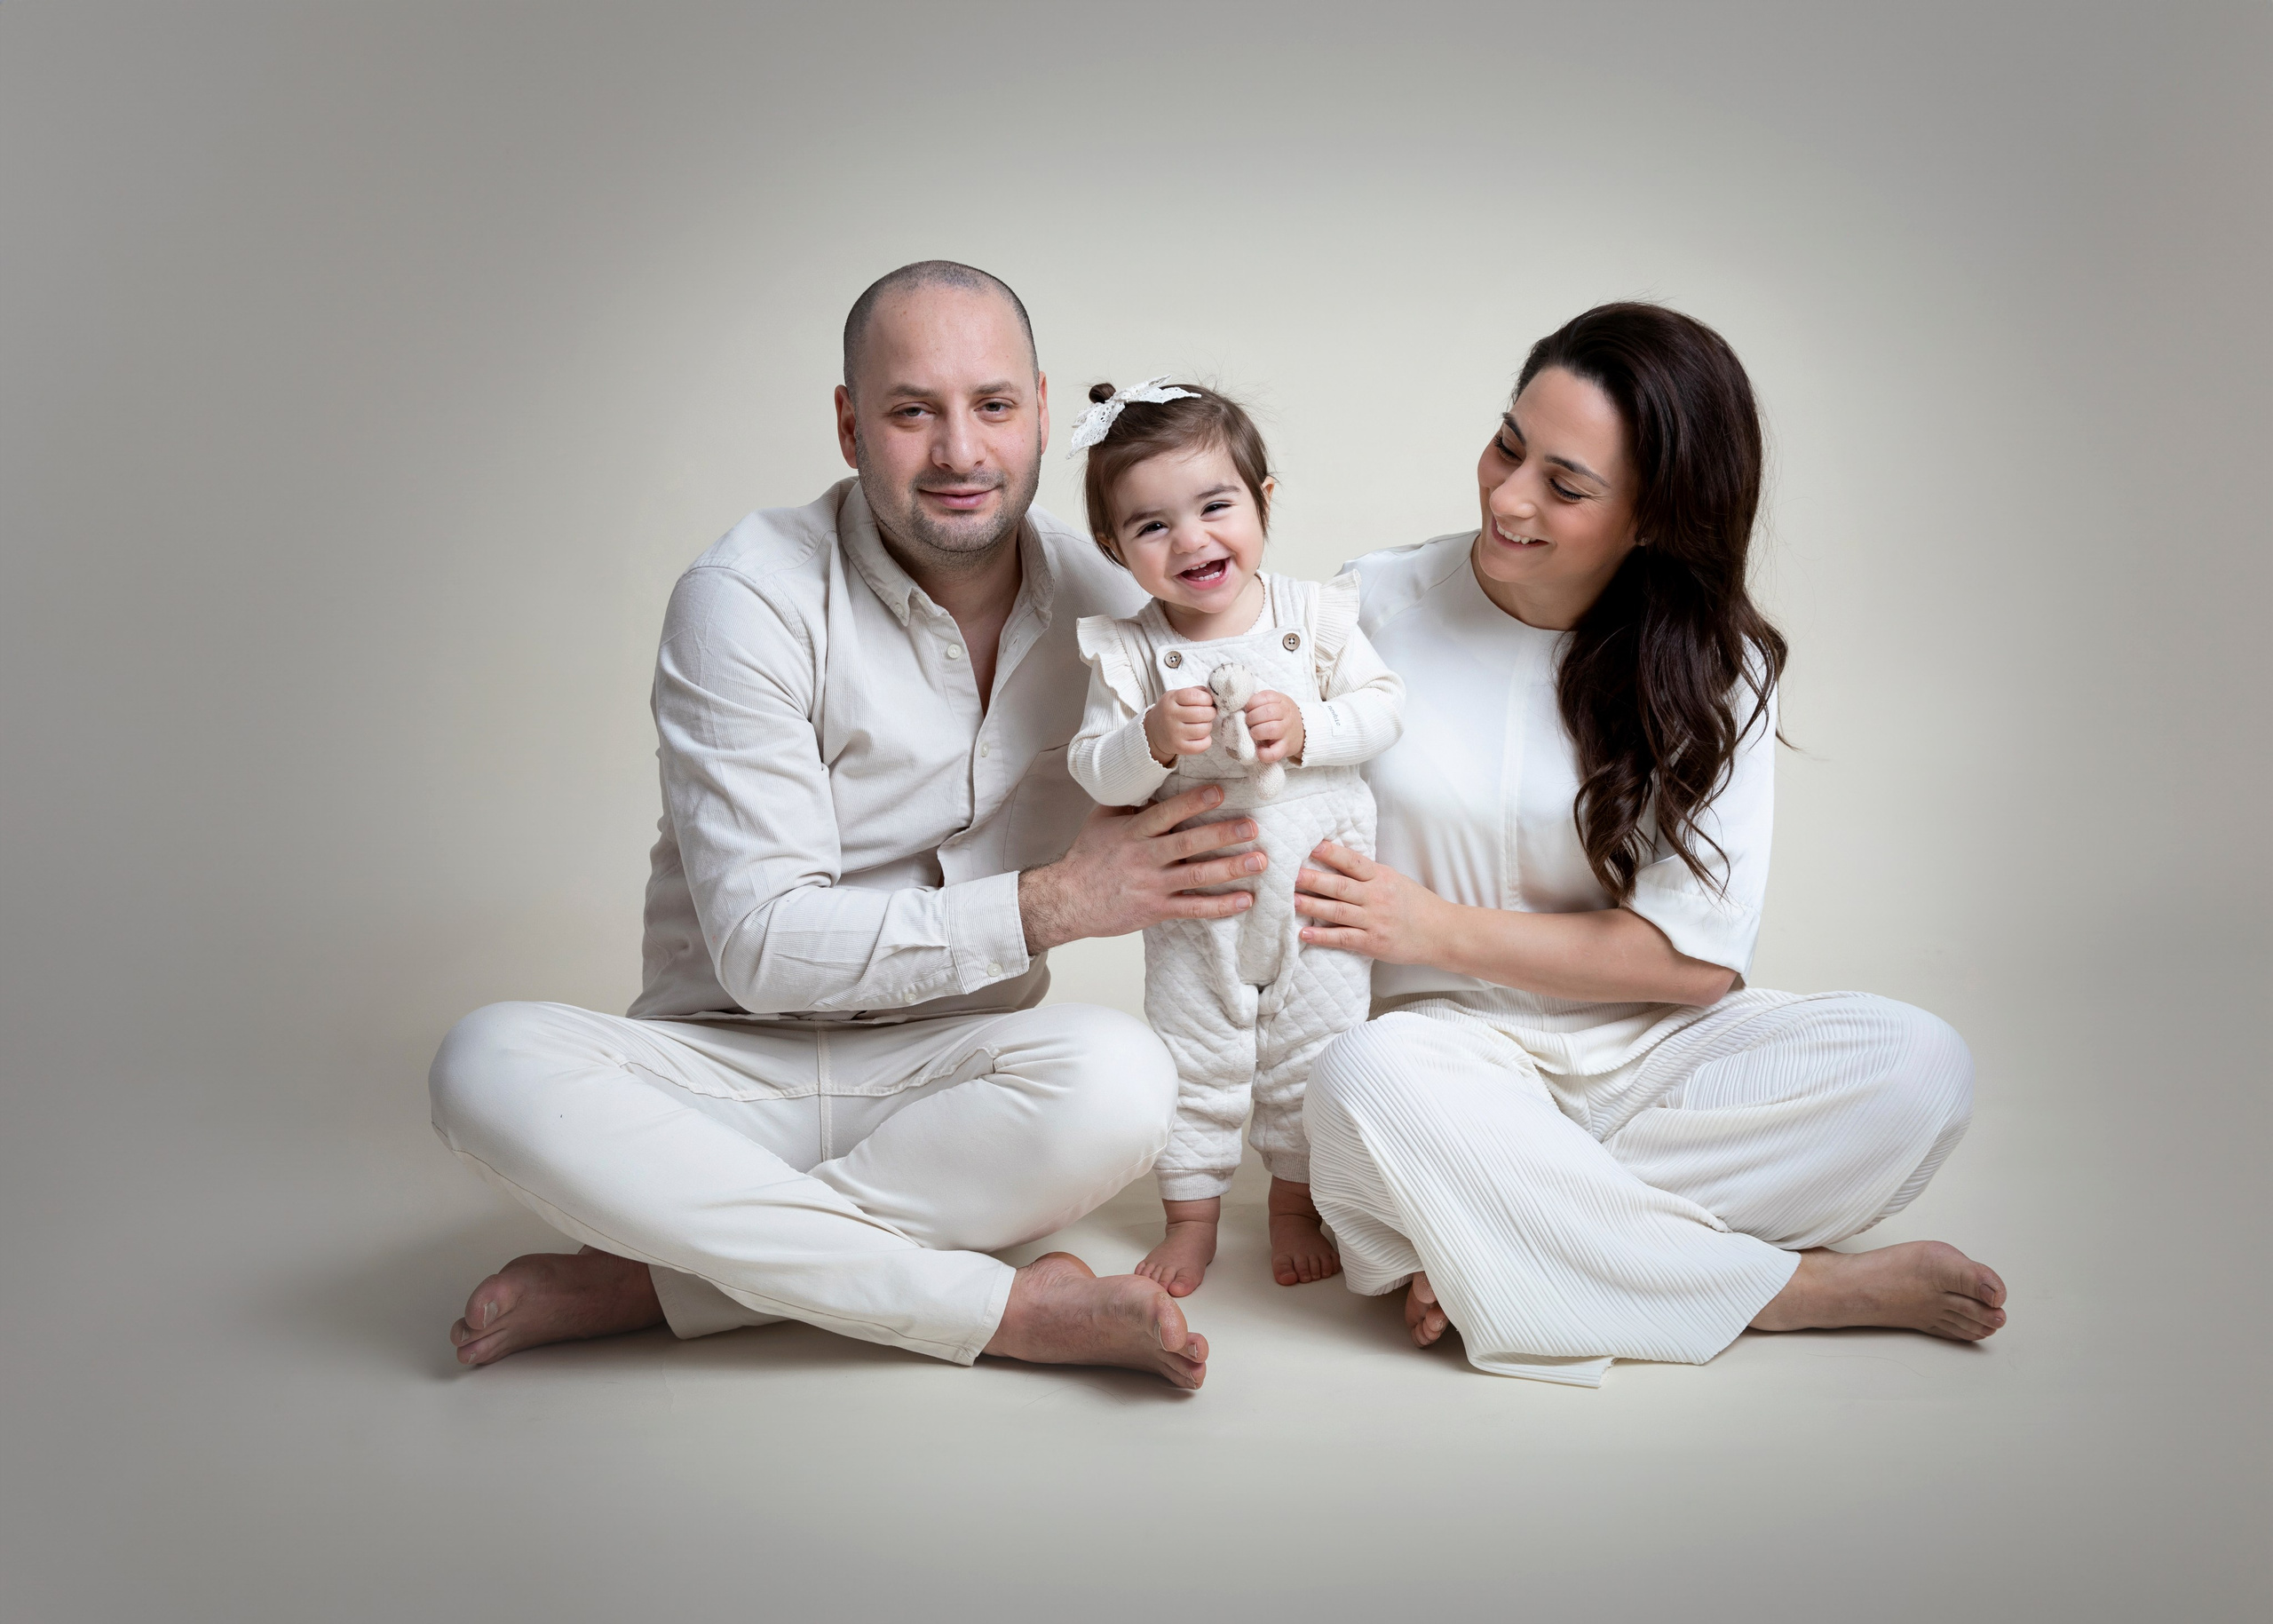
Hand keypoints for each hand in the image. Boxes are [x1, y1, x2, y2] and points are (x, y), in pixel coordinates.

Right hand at [1020, 784, 1264, 950]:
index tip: (1220, 792)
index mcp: (1133, 832)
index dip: (1193, 802)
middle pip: (1188, 844)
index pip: (1166, 814)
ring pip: (1197, 876)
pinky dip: (1220, 906)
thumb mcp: (1102, 821)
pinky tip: (1245, 900)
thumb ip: (1130, 802)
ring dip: (1231, 869)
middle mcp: (1144, 857)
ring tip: (1259, 861)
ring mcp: (1152, 885)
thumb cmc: (1087, 857)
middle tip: (1253, 827)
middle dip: (1223, 834)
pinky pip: (1193, 908)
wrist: (1067, 900)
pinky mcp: (1156, 910)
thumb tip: (1154, 777)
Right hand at [1145, 686, 1216, 766]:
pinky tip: (1201, 736)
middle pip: (1202, 713)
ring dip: (1208, 726)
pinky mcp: (1179, 747)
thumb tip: (1213, 695)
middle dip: (1211, 712)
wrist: (1154, 731)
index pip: (1194, 696)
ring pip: (1204, 729)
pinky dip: (1206, 740)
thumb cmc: (1171, 711)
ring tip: (1203, 724)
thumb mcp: (1176, 696)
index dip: (1207, 699)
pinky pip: (1203, 745)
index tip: (1207, 702)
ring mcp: (1174, 733)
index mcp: (1170, 700)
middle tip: (1208, 713)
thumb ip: (1194, 692)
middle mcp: (1170, 716)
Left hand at [1244, 689, 1304, 763]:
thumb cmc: (1281, 716)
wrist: (1302, 733)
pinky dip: (1263, 753)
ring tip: (1253, 733)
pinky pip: (1274, 753)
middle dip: (1252, 717)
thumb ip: (1261, 702)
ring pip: (1272, 729)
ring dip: (1257, 731)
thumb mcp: (1276, 703)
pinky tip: (1259, 750)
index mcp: (1282, 701)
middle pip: (1268, 712)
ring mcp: (1286, 732)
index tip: (1248, 709)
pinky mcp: (1285, 748)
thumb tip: (1240, 706)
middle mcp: (1286, 715)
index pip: (1266, 697)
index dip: (1252, 703)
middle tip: (1249, 722)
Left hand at [1293, 840, 1448, 964]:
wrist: (1441, 932)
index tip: (1312, 847)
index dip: (1332, 854)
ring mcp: (1374, 920)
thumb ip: (1368, 874)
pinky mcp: (1373, 942)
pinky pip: (1344, 938)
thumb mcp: (1395, 881)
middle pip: (1340, 886)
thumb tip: (1337, 862)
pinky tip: (1304, 933)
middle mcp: (1377, 897)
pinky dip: (1323, 936)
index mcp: (1381, 877)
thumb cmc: (1416, 905)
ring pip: (1338, 911)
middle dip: (1313, 879)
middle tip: (1289, 874)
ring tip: (1290, 900)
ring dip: (1312, 905)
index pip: (1353, 862)